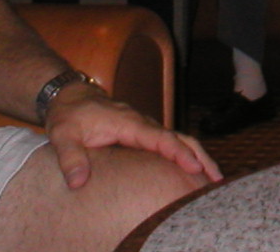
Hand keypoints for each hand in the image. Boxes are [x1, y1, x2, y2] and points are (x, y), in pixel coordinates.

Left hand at [46, 84, 221, 188]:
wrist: (71, 96)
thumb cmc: (69, 115)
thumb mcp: (63, 136)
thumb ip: (71, 158)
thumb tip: (77, 183)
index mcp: (128, 123)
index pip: (160, 138)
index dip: (178, 153)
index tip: (195, 167)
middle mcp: (142, 123)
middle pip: (179, 137)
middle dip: (200, 156)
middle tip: (216, 177)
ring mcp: (144, 127)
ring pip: (178, 139)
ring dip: (197, 156)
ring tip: (213, 177)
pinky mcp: (143, 132)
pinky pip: (169, 142)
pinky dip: (185, 153)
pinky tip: (192, 168)